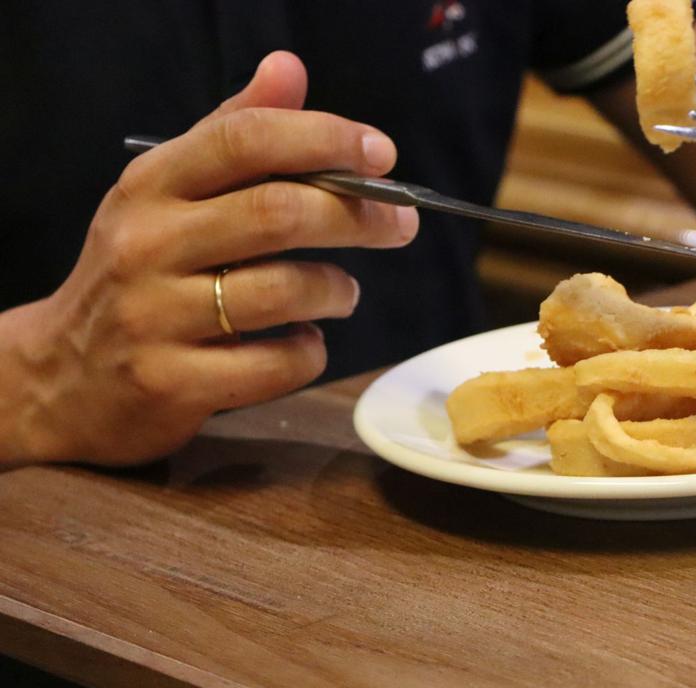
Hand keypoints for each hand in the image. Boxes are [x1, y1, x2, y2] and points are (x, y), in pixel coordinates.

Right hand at [1, 51, 417, 466]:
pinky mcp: (172, 382)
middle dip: (359, 216)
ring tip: (342, 293)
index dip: (324, 139)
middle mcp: (148, 243)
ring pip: (285, 291)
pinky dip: (308, 353)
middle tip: (399, 226)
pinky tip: (303, 343)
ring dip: (336, 291)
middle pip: (278, 214)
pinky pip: (275, 364)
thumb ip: (231, 135)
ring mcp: (156, 316)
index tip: (382, 154)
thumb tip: (289, 69)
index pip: (244, 140)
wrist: (66, 375)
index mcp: (153, 185)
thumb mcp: (169, 195)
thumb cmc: (142, 274)